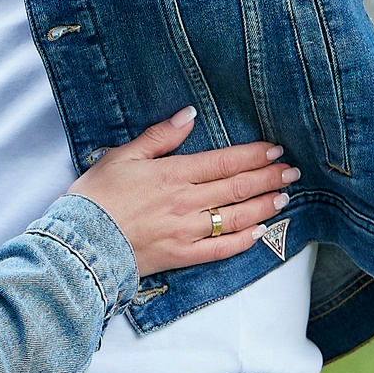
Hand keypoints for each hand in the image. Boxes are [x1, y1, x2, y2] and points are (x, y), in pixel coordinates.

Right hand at [67, 109, 299, 278]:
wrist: (81, 243)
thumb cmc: (97, 196)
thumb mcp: (122, 156)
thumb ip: (159, 136)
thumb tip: (189, 116)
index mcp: (173, 174)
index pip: (224, 162)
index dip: (253, 156)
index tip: (275, 150)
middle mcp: (186, 203)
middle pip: (236, 188)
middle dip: (267, 178)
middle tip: (291, 172)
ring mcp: (186, 232)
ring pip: (235, 218)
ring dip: (263, 207)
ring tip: (283, 198)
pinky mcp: (181, 256)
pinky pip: (220, 250)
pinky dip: (243, 241)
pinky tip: (259, 233)